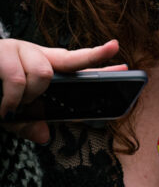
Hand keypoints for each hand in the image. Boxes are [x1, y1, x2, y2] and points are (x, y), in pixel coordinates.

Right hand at [0, 38, 121, 142]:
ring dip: (30, 96)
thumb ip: (28, 123)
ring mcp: (16, 49)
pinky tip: (2, 108)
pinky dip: (12, 99)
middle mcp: (32, 52)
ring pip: (44, 73)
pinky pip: (17, 78)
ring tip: (11, 104)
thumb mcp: (10, 113)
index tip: (119, 50)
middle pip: (68, 61)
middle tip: (40, 100)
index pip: (75, 59)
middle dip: (70, 77)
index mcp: (40, 63)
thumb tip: (46, 136)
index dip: (98, 56)